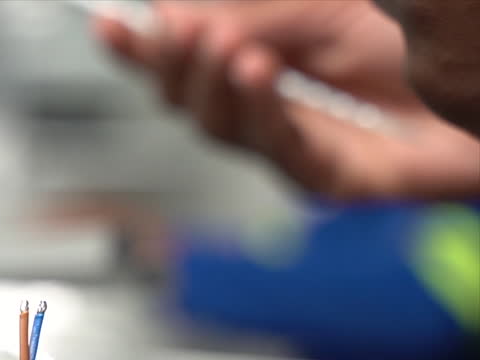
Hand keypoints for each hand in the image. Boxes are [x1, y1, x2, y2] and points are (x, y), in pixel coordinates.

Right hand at [94, 0, 479, 200]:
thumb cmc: (415, 46)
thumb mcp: (327, 11)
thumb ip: (259, 15)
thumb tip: (180, 19)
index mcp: (256, 61)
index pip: (182, 58)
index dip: (139, 47)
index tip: (108, 26)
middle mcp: (264, 108)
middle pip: (185, 99)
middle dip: (172, 65)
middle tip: (180, 30)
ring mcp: (290, 147)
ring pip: (220, 128)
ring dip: (216, 83)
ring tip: (226, 44)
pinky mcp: (326, 179)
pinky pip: (278, 150)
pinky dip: (262, 110)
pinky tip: (257, 75)